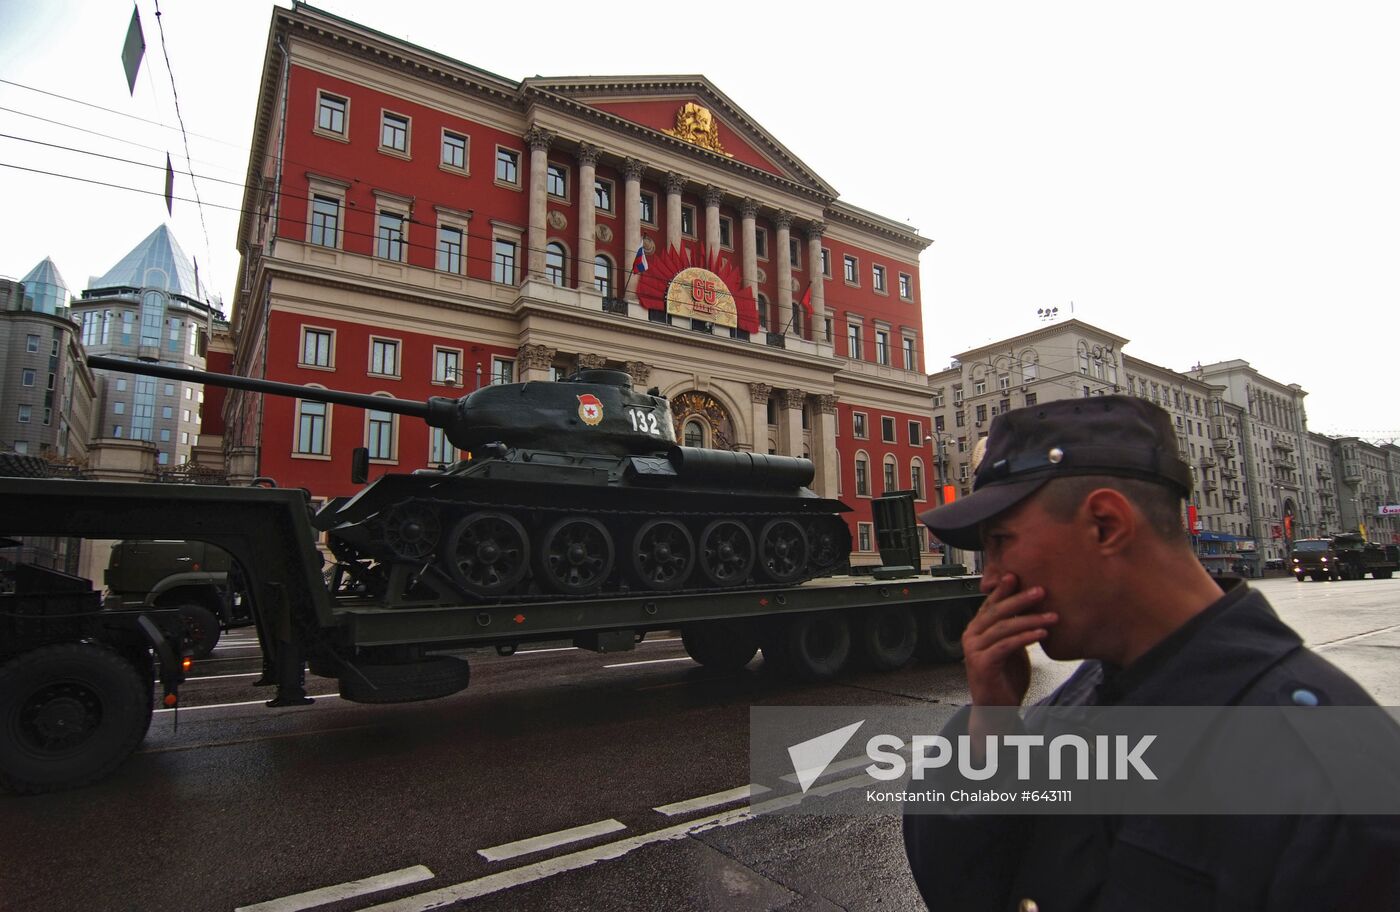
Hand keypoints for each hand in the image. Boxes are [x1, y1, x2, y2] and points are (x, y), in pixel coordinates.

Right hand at [963, 572, 1056, 707]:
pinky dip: (1025, 638)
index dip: (1003, 590)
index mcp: (976, 629)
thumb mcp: (1011, 647)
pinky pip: (1006, 645)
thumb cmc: (1005, 678)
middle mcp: (971, 636)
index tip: (1018, 576)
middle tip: (1041, 591)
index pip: (990, 604)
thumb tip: (1030, 607)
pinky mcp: (982, 664)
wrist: (995, 710)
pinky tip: (1041, 634)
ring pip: (1004, 627)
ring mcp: (974, 650)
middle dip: (1020, 599)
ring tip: (1052, 616)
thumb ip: (1014, 629)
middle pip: (997, 611)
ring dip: (1030, 620)